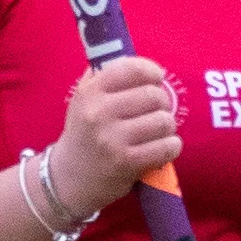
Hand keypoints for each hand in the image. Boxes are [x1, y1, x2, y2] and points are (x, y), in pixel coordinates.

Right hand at [50, 54, 179, 218]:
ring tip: (157, 131)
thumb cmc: (84, 133)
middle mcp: (99, 113)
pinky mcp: (126, 163)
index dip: (152, 71)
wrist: (69, 177)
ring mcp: (112, 139)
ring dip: (167, 126)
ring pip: (163, 121)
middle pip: (154, 95)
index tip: (156, 79)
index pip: (132, 69)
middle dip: (162, 103)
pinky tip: (162, 147)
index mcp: (90, 92)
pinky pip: (166, 147)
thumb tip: (139, 62)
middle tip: (156, 111)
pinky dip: (171, 146)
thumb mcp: (83, 99)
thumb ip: (104, 75)